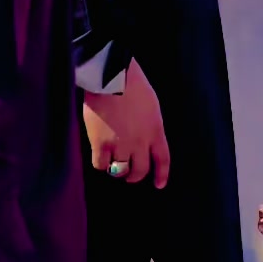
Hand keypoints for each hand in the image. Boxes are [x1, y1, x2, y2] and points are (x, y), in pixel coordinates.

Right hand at [83, 58, 170, 188]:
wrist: (112, 76)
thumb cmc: (132, 83)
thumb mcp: (151, 105)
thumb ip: (149, 125)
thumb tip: (142, 141)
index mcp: (156, 130)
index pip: (163, 159)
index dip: (161, 174)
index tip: (159, 185)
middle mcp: (140, 142)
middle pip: (140, 170)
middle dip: (134, 175)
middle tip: (129, 174)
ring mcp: (120, 144)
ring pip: (119, 170)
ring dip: (117, 169)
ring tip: (112, 164)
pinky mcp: (101, 144)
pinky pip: (100, 164)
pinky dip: (100, 163)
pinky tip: (99, 156)